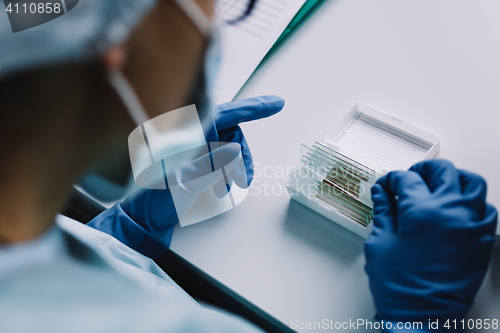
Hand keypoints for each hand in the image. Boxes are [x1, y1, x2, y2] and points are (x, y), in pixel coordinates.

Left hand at [88, 96, 284, 257]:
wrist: (140, 222)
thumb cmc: (152, 201)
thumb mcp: (183, 182)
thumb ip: (209, 164)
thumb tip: (235, 150)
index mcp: (181, 133)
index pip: (222, 113)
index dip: (251, 108)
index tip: (276, 105)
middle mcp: (188, 135)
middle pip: (230, 133)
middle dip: (241, 156)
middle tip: (242, 179)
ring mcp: (191, 148)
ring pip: (227, 148)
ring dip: (233, 168)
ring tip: (224, 189)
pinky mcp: (193, 161)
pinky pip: (219, 160)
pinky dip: (225, 174)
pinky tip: (218, 189)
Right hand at [365, 160, 496, 327]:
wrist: (423, 317)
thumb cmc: (400, 286)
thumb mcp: (381, 243)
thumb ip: (383, 211)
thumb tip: (382, 192)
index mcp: (420, 211)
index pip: (407, 179)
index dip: (393, 179)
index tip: (387, 184)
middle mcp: (451, 212)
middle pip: (443, 171)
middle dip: (424, 169)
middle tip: (412, 177)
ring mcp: (471, 225)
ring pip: (472, 183)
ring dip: (454, 178)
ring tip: (439, 184)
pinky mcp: (484, 239)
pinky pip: (486, 209)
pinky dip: (473, 202)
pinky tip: (457, 207)